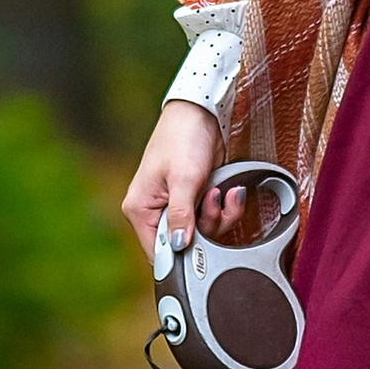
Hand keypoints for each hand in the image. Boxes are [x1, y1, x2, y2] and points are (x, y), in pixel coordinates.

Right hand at [121, 100, 228, 260]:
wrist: (200, 113)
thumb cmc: (183, 138)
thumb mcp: (184, 179)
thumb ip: (181, 215)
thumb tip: (178, 246)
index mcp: (140, 209)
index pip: (157, 252)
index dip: (181, 255)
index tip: (202, 246)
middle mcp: (155, 212)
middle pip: (184, 245)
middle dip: (206, 227)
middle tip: (212, 201)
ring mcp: (176, 206)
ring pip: (202, 233)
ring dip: (218, 215)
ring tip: (220, 191)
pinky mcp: (195, 200)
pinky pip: (212, 218)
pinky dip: (225, 208)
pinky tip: (229, 191)